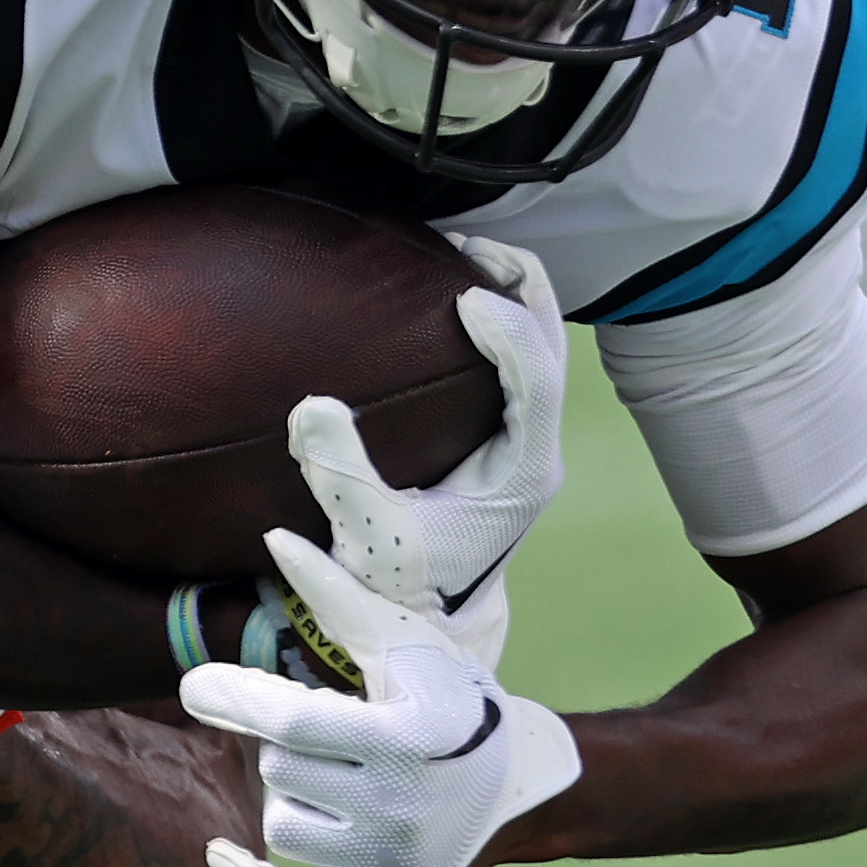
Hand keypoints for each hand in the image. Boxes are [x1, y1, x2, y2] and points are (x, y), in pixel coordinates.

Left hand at [180, 529, 579, 866]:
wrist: (517, 783)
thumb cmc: (452, 699)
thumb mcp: (404, 642)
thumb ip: (336, 596)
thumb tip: (275, 538)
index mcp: (408, 741)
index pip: (292, 723)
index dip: (234, 700)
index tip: (193, 687)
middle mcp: (404, 810)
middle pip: (279, 774)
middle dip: (291, 748)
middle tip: (338, 738)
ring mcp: (396, 864)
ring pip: (279, 829)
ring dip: (291, 798)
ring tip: (338, 780)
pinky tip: (218, 854)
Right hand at [281, 236, 571, 673]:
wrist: (422, 619)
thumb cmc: (397, 581)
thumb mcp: (364, 533)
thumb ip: (339, 473)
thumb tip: (313, 404)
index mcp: (524, 471)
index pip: (539, 381)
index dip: (510, 331)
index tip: (465, 298)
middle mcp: (537, 449)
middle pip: (554, 345)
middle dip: (520, 287)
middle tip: (467, 248)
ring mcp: (524, 440)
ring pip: (540, 345)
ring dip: (509, 294)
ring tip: (457, 255)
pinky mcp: (502, 435)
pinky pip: (512, 360)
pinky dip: (491, 318)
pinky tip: (441, 297)